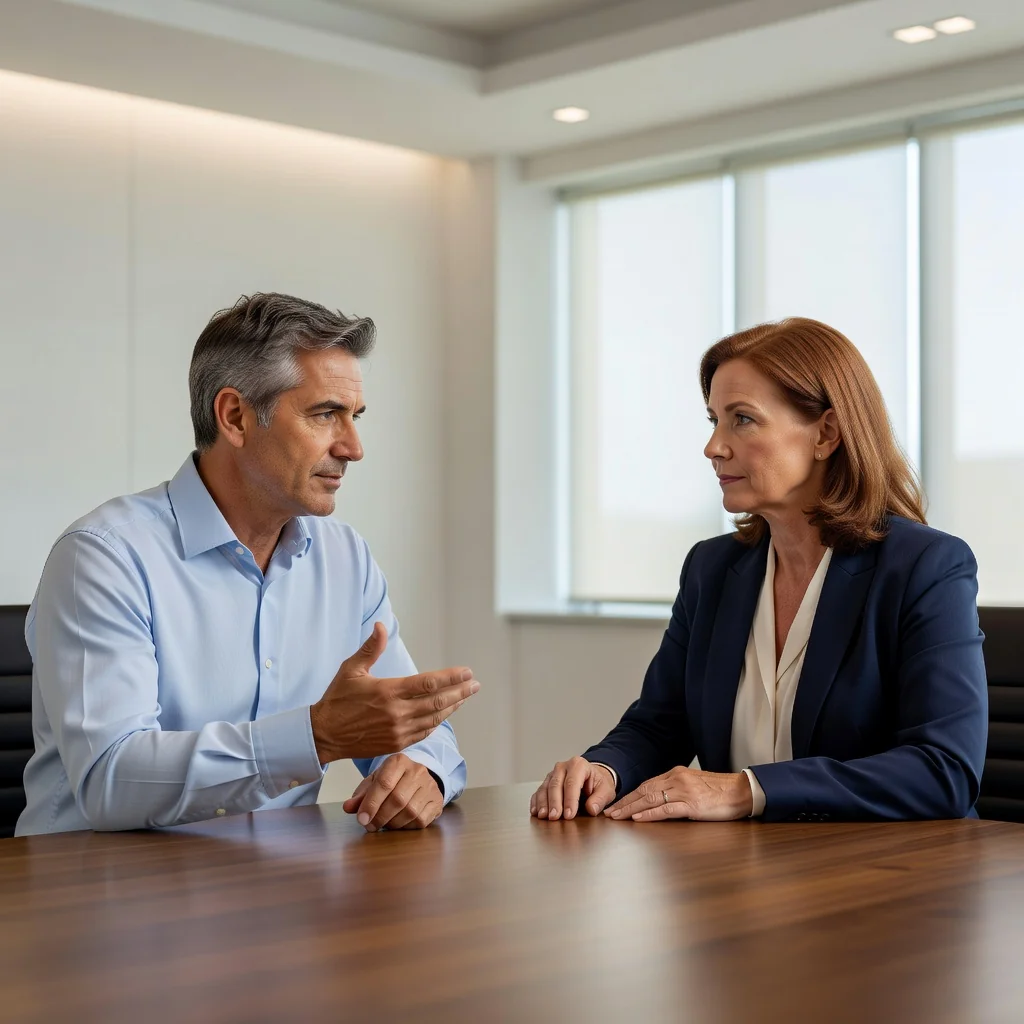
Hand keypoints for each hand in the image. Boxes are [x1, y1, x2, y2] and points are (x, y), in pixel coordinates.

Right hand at [311, 622, 479, 762]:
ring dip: (453, 707)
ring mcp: (398, 731)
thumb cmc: (337, 699)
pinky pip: (424, 732)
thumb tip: (381, 626)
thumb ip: (370, 648)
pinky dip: (437, 722)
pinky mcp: (396, 744)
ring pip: (434, 718)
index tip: (467, 672)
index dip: (451, 677)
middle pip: (438, 702)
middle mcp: (397, 713)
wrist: (323, 735)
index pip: (428, 683)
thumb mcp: (351, 669)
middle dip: (460, 692)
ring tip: (465, 696)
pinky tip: (444, 714)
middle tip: (475, 684)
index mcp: (388, 691)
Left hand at [343, 753, 443, 831]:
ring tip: (383, 824)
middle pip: (398, 799)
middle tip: (370, 826)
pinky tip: (399, 824)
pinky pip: (421, 820)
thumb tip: (348, 807)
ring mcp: (430, 786)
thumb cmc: (391, 781)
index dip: (371, 804)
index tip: (361, 819)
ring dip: (393, 824)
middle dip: (380, 817)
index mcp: (398, 761)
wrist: (417, 779)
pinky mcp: (437, 801)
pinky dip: (406, 827)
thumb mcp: (374, 782)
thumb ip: (361, 795)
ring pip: (410, 811)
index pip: (384, 783)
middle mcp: (417, 770)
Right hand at [529, 757, 616, 820]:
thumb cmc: (598, 783)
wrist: (591, 778)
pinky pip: (538, 791)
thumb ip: (600, 799)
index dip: (570, 799)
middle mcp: (563, 767)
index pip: (572, 782)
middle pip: (556, 784)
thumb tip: (591, 809)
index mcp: (578, 765)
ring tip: (544, 816)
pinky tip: (536, 811)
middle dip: (554, 802)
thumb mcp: (606, 790)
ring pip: (545, 788)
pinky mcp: (546, 782)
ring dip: (543, 803)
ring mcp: (552, 774)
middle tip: (555, 817)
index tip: (569, 815)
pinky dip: (536, 802)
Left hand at [605, 766, 752, 821]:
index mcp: (677, 774)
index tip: (616, 805)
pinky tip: (638, 819)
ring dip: (631, 809)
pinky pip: (666, 809)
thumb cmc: (720, 792)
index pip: (647, 785)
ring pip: (651, 799)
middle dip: (625, 802)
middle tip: (609, 812)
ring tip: (617, 817)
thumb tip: (658, 801)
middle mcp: (677, 779)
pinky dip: (650, 814)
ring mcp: (684, 791)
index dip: (630, 796)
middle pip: (644, 791)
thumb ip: (677, 790)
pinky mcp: (692, 805)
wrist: (742, 791)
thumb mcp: (694, 786)